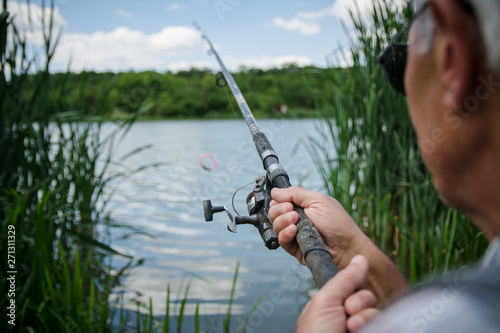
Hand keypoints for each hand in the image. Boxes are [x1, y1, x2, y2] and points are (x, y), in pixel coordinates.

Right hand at [269, 187, 409, 304]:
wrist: (346, 246)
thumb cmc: (338, 223)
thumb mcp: (318, 200)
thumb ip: (296, 193)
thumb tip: (275, 191)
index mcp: (302, 206)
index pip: (280, 201)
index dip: (279, 201)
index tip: (287, 202)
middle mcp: (296, 219)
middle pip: (274, 213)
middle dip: (280, 210)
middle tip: (292, 211)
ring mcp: (295, 233)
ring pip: (275, 226)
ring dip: (283, 221)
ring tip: (296, 221)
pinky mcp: (294, 248)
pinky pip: (281, 241)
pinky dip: (285, 234)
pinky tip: (294, 231)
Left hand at [296, 255, 378, 332]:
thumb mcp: (325, 301)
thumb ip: (344, 279)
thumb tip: (361, 259)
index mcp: (330, 307)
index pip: (352, 286)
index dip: (353, 286)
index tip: (347, 293)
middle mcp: (346, 318)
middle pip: (367, 297)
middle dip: (359, 302)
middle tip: (347, 313)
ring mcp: (361, 329)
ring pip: (377, 311)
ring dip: (366, 317)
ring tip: (352, 328)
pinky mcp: (375, 332)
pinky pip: (387, 322)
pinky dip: (375, 325)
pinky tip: (364, 331)